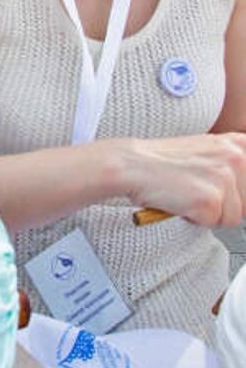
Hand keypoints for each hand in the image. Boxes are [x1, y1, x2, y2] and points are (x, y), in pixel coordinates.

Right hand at [120, 132, 245, 226]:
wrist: (133, 165)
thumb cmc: (164, 162)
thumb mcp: (209, 152)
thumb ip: (233, 167)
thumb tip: (245, 195)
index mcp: (239, 144)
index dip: (240, 193)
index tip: (224, 193)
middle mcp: (236, 156)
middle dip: (226, 205)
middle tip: (199, 191)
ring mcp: (224, 177)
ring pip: (233, 217)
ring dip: (210, 213)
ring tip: (188, 195)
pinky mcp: (210, 199)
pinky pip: (213, 223)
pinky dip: (195, 218)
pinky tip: (181, 201)